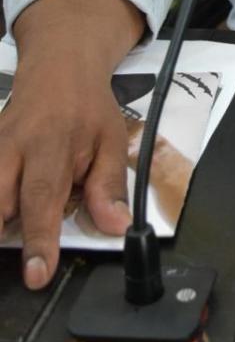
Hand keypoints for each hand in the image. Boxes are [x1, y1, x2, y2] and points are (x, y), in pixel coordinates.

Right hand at [0, 0, 143, 287]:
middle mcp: (14, 148)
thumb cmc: (88, 109)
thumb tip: (116, 226)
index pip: (43, 199)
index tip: (38, 274)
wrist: (59, 67)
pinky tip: (6, 216)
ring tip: (9, 233)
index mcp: (52, 146)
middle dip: (1, 234)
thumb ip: (109, 185)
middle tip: (15, 266)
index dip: (40, 240)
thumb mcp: (112, 140)